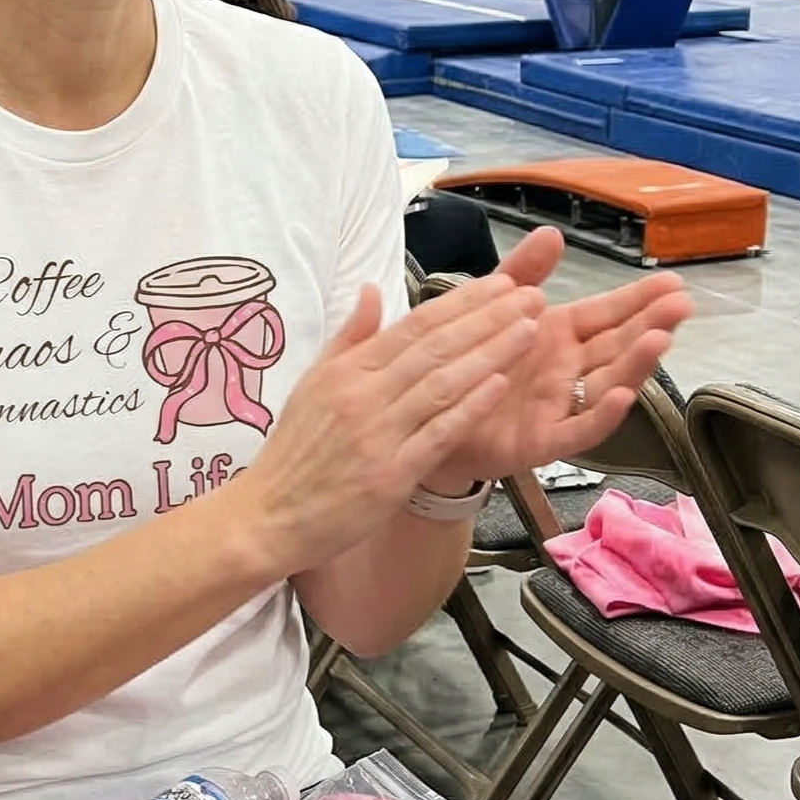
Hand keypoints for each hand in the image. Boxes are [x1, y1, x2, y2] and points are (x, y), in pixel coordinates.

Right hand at [242, 273, 543, 577]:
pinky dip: (470, 407)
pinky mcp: (390, 474)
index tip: (501, 284)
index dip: (461, 302)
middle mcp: (362, 394)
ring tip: (530, 330)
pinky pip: (437, 433)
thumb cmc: (294, 452)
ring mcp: (377, 434)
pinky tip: (500, 385)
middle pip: (434, 347)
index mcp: (346, 371)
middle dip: (488, 319)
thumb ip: (348, 338)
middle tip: (531, 296)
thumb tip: (372, 290)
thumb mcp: (312, 384)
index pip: (413, 325)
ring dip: (490, 354)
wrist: (268, 515)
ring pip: (442, 383)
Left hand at [431, 227, 691, 485]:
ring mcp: (559, 407)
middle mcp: (566, 371)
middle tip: (681, 306)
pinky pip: (578, 430)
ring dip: (635, 365)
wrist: (431, 417)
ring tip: (659, 340)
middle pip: (617, 347)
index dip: (638, 299)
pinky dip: (602, 415)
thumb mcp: (493, 308)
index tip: (673, 284)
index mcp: (558, 337)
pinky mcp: (541, 441)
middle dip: (650, 325)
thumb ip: (523, 271)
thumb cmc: (469, 362)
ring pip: (606, 385)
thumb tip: (553, 233)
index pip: (606, 314)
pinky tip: (622, 396)